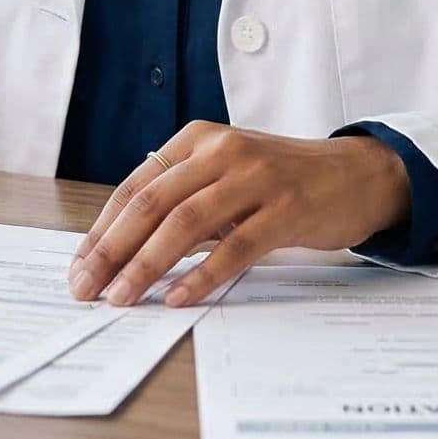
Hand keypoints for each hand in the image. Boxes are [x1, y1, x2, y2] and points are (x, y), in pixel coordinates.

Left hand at [67, 122, 408, 307]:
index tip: (79, 267)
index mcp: (197, 141)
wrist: (357, 174)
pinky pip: (234, 247)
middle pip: (151, 203)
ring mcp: (255, 178)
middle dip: (111, 250)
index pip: (134, 186)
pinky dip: (201, 275)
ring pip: (184, 223)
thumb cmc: (282, 182)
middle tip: (86, 289)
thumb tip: (123, 251)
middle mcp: (221, 151)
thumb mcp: (225, 177)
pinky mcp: (285, 209)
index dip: (102, 230)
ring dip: (146, 265)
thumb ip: (181, 201)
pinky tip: (178, 298)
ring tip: (122, 298)